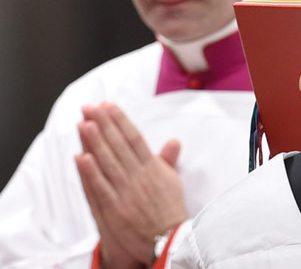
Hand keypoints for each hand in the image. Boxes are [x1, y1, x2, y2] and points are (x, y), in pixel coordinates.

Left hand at [75, 102, 187, 264]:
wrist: (167, 240)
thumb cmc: (170, 211)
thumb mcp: (173, 182)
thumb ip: (168, 161)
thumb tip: (173, 141)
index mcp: (153, 168)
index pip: (134, 139)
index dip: (120, 121)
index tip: (109, 106)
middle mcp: (139, 177)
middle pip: (118, 146)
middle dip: (103, 124)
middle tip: (90, 107)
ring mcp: (126, 192)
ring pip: (107, 162)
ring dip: (94, 142)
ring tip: (84, 123)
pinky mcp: (114, 209)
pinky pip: (100, 188)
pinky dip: (90, 172)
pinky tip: (81, 157)